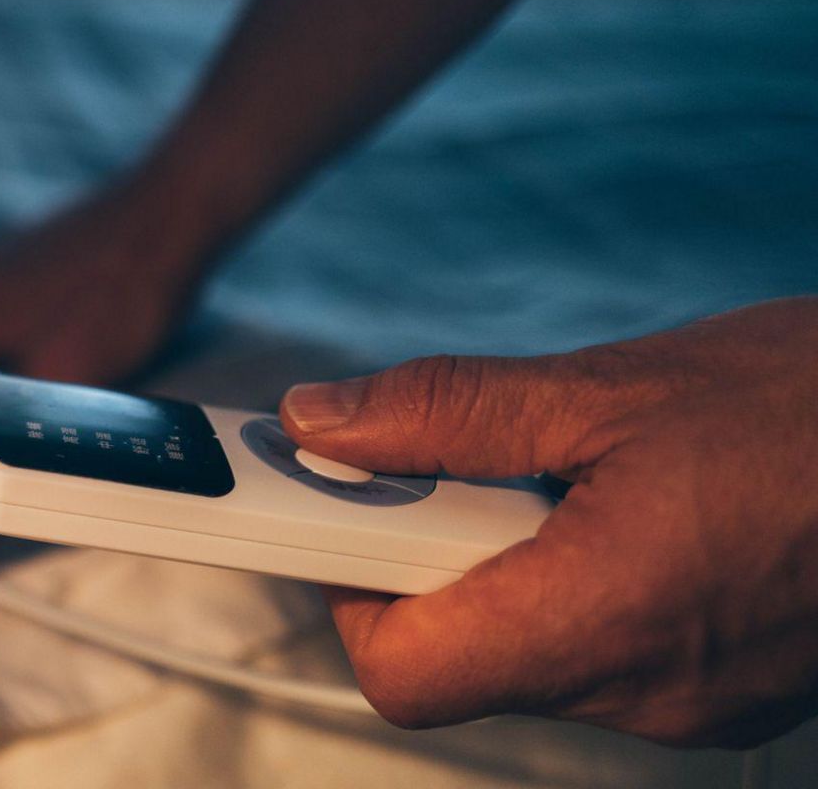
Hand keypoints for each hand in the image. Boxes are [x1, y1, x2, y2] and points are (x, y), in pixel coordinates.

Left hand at [280, 297, 817, 746]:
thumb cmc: (816, 410)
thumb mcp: (614, 387)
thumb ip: (449, 413)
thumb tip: (319, 425)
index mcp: (603, 616)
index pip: (399, 668)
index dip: (342, 581)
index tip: (328, 501)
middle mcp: (638, 688)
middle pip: (452, 654)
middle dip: (423, 552)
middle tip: (457, 459)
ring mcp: (685, 700)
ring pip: (522, 647)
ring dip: (503, 558)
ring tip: (570, 469)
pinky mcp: (718, 686)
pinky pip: (594, 646)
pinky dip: (570, 577)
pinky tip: (622, 503)